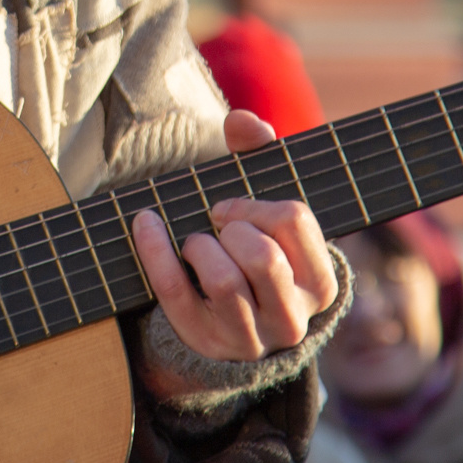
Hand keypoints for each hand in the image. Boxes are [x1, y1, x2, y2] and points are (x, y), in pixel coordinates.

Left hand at [131, 109, 335, 366]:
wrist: (230, 322)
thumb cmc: (254, 250)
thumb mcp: (265, 211)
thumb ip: (260, 159)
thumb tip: (241, 118)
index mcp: (319, 282)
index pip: (294, 220)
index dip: (255, 203)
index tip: (233, 207)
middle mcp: (292, 317)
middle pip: (263, 256)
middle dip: (231, 226)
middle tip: (217, 224)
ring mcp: (249, 338)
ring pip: (223, 281)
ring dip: (199, 246)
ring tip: (195, 243)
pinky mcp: (205, 343)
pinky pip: (174, 293)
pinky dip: (154, 251)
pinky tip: (144, 225)